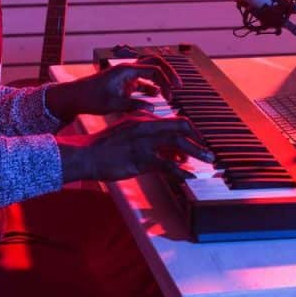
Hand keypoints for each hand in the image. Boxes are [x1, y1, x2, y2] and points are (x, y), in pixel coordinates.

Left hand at [46, 55, 181, 117]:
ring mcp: (126, 75)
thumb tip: (154, 108)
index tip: (172, 94)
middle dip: (168, 73)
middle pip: (155, 63)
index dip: (166, 81)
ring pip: (150, 70)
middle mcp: (127, 69)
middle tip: (178, 86)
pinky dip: (152, 87)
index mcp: (125, 70)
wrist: (73, 97)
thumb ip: (133, 106)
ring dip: (161, 80)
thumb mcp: (112, 105)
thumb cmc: (90, 99)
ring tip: (171, 93)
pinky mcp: (124, 82)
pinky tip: (158, 97)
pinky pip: (143, 80)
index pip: (153, 70)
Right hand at [56, 111, 212, 181]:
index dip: (192, 132)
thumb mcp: (130, 136)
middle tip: (210, 152)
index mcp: (144, 119)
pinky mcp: (140, 158)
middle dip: (199, 141)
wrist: (85, 154)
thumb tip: (177, 153)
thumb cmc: (106, 147)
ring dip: (196, 152)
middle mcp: (146, 126)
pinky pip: (166, 165)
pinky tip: (188, 177)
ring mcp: (144, 142)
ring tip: (208, 161)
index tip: (200, 142)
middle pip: (181, 130)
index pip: (175, 121)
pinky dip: (180, 171)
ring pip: (177, 144)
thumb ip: (153, 142)